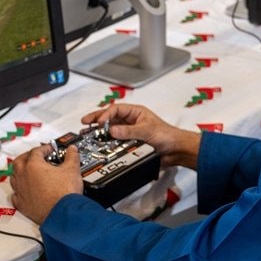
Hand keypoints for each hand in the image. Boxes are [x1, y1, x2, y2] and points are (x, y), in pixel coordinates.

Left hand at [10, 144, 83, 224]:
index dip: (44, 148)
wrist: (62, 214)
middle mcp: (24, 177)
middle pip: (19, 161)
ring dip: (20, 172)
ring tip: (27, 171)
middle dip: (27, 156)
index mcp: (34, 166)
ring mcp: (21, 191)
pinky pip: (15, 195)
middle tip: (35, 155)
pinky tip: (24, 191)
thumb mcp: (72, 170)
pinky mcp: (22, 204)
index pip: (36, 151)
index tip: (50, 150)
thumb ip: (72, 157)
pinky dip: (19, 191)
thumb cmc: (64, 194)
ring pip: (14, 177)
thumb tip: (72, 150)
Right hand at [80, 103, 200, 168]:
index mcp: (135, 112)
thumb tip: (112, 130)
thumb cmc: (167, 135)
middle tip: (85, 123)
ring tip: (89, 135)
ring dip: (100, 133)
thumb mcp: (146, 131)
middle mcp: (130, 121)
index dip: (105, 115)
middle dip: (97, 120)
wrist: (176, 151)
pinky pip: (115, 143)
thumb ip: (128, 131)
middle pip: (109, 119)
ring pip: (111, 131)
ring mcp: (129, 133)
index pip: (115, 110)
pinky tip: (101, 146)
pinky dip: (107, 144)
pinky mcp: (130, 144)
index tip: (98, 122)